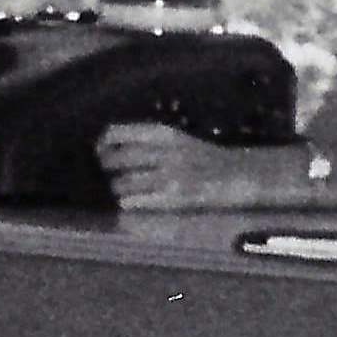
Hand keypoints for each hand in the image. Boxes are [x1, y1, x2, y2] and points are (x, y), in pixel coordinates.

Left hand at [96, 120, 280, 213]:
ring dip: (118, 188)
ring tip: (121, 190)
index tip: (99, 149)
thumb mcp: (176, 140)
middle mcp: (164, 151)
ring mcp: (169, 174)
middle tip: (109, 172)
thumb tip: (110, 145)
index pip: (119, 133)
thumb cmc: (203, 157)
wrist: (237, 173)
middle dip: (108, 167)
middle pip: (118, 159)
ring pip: (125, 182)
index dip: (103, 143)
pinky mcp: (175, 195)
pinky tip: (129, 203)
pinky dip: (129, 202)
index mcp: (164, 134)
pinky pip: (139, 200)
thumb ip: (148, 141)